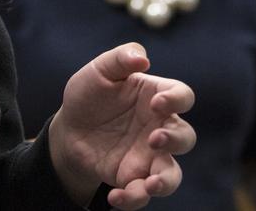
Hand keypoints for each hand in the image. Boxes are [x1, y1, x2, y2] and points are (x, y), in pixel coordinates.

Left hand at [48, 43, 195, 209]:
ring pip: (172, 174)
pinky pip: (142, 193)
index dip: (177, 100)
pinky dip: (134, 198)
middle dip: (175, 140)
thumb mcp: (100, 70)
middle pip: (186, 137)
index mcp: (156, 97)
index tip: (157, 103)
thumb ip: (121, 58)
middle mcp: (159, 127)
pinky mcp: (133, 177)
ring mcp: (149, 155)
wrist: (69, 129)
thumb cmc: (90, 95)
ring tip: (150, 184)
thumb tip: (143, 60)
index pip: (183, 96)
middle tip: (153, 139)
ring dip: (165, 181)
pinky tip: (116, 195)